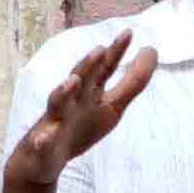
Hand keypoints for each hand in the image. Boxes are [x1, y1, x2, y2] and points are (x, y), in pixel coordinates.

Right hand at [6, 30, 156, 188]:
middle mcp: (71, 100)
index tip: (129, 33)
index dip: (116, 52)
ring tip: (72, 81)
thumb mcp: (112, 105)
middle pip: (79, 79)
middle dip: (88, 65)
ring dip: (63, 92)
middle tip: (100, 50)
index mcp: (88, 92)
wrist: (45, 158)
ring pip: (57, 103)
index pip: (103, 68)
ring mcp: (54, 120)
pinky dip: (42, 140)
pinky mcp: (41, 143)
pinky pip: (41, 142)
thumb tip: (152, 50)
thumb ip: (132, 81)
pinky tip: (42, 139)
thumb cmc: (80, 127)